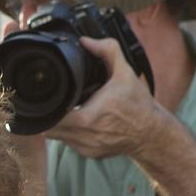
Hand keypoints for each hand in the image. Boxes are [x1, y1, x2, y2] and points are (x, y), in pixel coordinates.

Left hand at [44, 35, 173, 159]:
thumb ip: (107, 51)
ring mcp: (85, 147)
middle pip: (48, 128)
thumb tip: (86, 41)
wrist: (152, 133)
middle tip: (51, 102)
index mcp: (88, 117)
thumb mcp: (126, 73)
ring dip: (56, 125)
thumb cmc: (138, 105)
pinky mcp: (89, 154)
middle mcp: (84, 135)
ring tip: (63, 110)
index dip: (44, 108)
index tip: (45, 98)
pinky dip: (69, 134)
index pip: (51, 117)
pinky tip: (76, 122)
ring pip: (56, 137)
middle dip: (47, 115)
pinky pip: (69, 144)